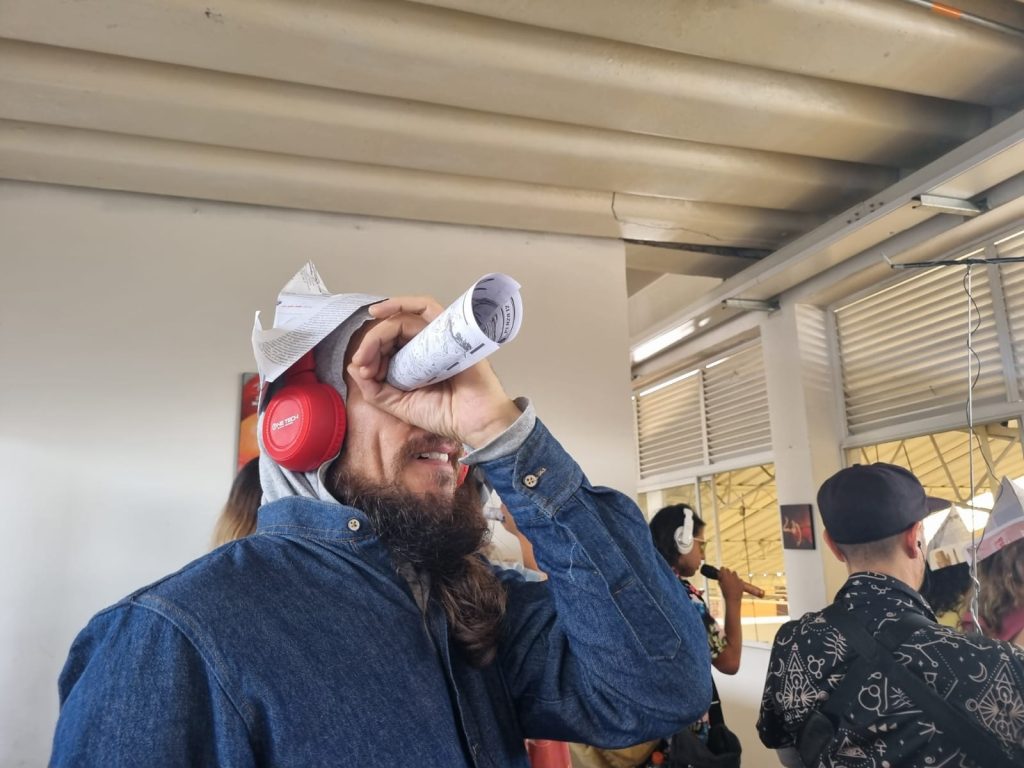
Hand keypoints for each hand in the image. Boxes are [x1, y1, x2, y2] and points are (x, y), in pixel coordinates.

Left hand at [347, 296, 521, 446]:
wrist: (473, 423)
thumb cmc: (444, 414)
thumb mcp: (399, 405)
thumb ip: (375, 390)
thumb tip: (354, 366)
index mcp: (413, 361)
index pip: (387, 345)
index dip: (370, 353)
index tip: (364, 371)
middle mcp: (424, 345)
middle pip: (393, 329)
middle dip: (371, 343)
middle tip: (363, 361)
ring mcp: (438, 336)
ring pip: (404, 318)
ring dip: (382, 329)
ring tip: (368, 347)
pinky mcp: (449, 331)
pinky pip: (426, 307)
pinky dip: (403, 304)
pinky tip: (381, 311)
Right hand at [716, 566, 743, 603]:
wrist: (733, 600)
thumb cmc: (725, 593)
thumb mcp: (721, 586)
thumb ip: (720, 579)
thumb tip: (719, 574)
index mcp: (725, 576)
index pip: (722, 568)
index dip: (721, 570)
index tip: (721, 572)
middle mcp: (731, 576)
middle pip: (728, 570)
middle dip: (726, 572)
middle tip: (725, 577)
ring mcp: (737, 579)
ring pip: (734, 573)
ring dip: (732, 575)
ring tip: (731, 580)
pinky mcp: (741, 582)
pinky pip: (739, 579)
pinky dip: (737, 581)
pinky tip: (736, 585)